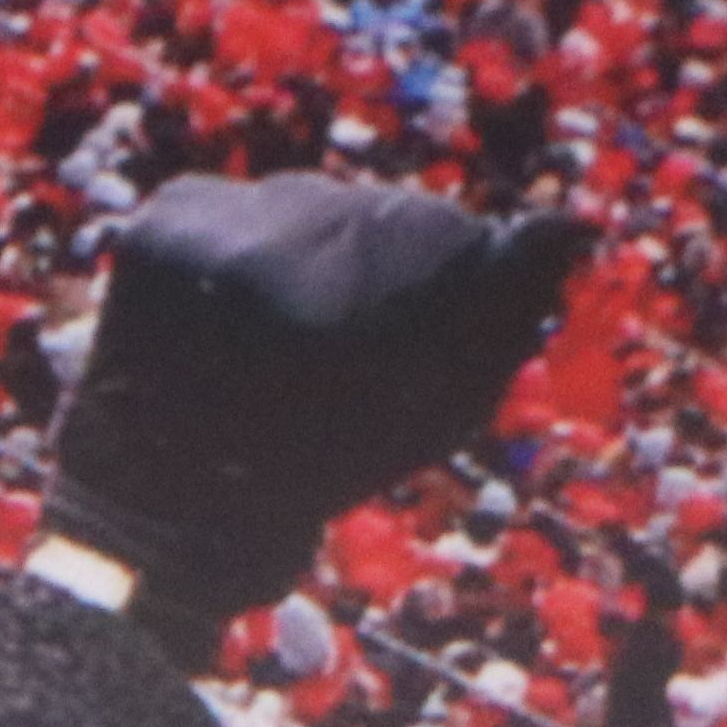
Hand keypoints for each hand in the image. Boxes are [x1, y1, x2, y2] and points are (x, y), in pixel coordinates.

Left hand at [45, 177, 590, 666]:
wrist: (160, 524)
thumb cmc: (313, 480)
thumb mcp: (431, 414)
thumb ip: (502, 313)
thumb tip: (571, 225)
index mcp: (357, 300)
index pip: (440, 234)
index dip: (441, 285)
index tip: (411, 341)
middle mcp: (280, 248)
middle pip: (365, 210)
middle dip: (367, 267)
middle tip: (325, 353)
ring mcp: (210, 231)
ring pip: (296, 202)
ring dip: (299, 254)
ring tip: (271, 339)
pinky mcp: (155, 225)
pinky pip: (225, 204)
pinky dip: (233, 247)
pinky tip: (223, 312)